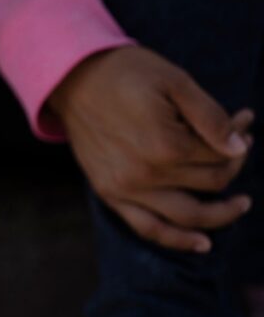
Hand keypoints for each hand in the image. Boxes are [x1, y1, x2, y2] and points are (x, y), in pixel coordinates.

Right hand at [50, 46, 253, 252]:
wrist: (72, 78)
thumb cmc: (125, 73)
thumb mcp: (174, 80)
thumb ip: (210, 116)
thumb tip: (239, 147)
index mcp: (166, 144)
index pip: (221, 154)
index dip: (240, 137)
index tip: (244, 120)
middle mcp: (147, 174)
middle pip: (211, 182)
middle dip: (233, 162)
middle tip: (238, 143)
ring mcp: (126, 187)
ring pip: (188, 216)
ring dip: (221, 214)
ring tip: (241, 204)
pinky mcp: (109, 192)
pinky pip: (148, 227)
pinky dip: (177, 240)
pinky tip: (202, 243)